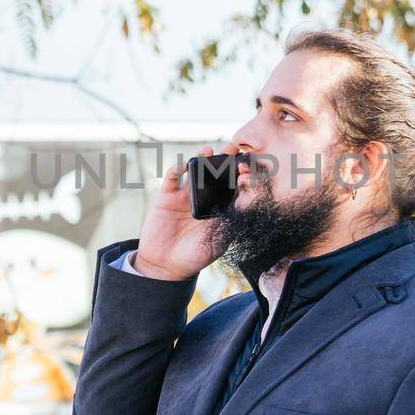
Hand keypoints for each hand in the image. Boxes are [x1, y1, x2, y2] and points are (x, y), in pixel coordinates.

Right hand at [132, 143, 244, 281]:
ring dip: (203, 158)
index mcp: (221, 208)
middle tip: (233, 148)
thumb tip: (248, 201)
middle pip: (217, 173)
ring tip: (210, 151)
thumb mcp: (220, 242)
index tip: (247, 171)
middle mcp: (205, 198)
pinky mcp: (167, 196)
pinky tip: (184, 165)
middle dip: (226, 159)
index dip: (241, 176)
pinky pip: (172, 178)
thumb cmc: (195, 256)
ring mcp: (185, 195)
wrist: (165, 266)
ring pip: (196, 170)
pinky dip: (177, 168)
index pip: (235, 186)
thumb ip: (232, 222)